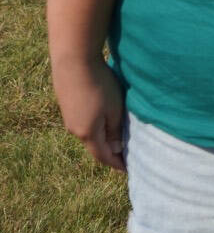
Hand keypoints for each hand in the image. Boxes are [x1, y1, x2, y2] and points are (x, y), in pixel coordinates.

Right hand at [51, 53, 127, 170]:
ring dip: (102, 141)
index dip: (116, 163)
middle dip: (110, 154)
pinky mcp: (68, 107)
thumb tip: (116, 149)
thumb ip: (114, 130)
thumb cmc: (99, 85)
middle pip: (95, 147)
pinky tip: (103, 124)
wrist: (74, 62)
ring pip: (88, 135)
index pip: (103, 156)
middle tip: (124, 157)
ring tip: (116, 142)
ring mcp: (69, 118)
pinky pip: (83, 124)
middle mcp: (75, 130)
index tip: (127, 169)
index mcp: (87, 133)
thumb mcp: (114, 109)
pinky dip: (95, 129)